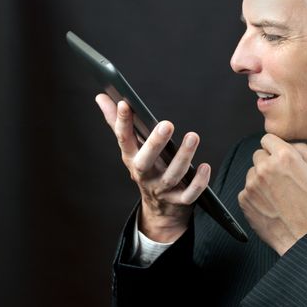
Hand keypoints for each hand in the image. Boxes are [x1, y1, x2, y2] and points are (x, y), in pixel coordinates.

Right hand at [95, 94, 210, 242]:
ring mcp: (161, 189)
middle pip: (145, 161)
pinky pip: (189, 194)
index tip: (124, 103)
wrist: (159, 210)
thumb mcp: (131, 148)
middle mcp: (144, 175)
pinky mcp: (178, 200)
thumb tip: (101, 96)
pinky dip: (198, 182)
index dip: (122, 122)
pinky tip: (205, 167)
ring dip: (183, 157)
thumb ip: (117, 123)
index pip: (123, 139)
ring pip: (171, 176)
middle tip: (167, 124)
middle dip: (155, 143)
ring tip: (193, 137)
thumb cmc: (147, 169)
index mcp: (131, 158)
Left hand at [238, 134, 306, 254]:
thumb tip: (291, 143)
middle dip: (268, 162)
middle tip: (282, 178)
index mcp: (284, 157)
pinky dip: (255, 194)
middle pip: (259, 154)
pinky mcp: (244, 199)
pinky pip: (247, 189)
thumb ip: (304, 150)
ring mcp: (252, 184)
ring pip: (252, 172)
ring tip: (277, 193)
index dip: (275, 147)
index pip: (268, 138)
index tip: (279, 156)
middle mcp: (265, 167)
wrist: (303, 238)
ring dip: (261, 178)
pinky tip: (270, 203)